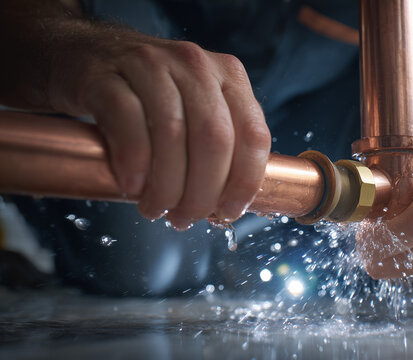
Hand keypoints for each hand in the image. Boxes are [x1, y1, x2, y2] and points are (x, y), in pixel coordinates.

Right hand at [48, 29, 270, 228]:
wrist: (85, 55)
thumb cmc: (149, 95)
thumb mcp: (196, 107)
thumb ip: (219, 145)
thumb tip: (225, 206)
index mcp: (229, 75)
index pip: (253, 135)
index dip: (244, 183)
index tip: (228, 214)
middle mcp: (195, 65)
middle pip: (214, 139)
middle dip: (202, 193)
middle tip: (184, 218)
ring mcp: (150, 64)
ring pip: (172, 133)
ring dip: (166, 185)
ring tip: (155, 208)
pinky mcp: (106, 75)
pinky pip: (127, 122)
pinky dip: (134, 162)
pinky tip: (132, 185)